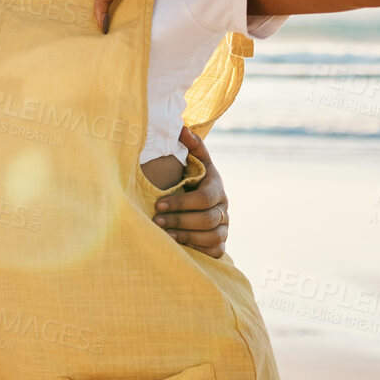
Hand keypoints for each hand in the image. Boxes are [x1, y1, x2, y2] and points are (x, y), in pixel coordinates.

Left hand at [154, 127, 228, 257]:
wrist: (195, 202)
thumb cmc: (189, 180)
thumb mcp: (192, 162)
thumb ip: (190, 146)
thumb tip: (181, 128)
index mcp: (216, 188)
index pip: (204, 198)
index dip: (181, 203)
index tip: (157, 204)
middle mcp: (223, 208)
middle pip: (207, 219)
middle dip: (179, 220)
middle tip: (155, 220)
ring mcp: (224, 228)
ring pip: (211, 237)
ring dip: (185, 236)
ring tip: (163, 234)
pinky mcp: (220, 244)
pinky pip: (214, 251)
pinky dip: (196, 248)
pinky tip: (176, 244)